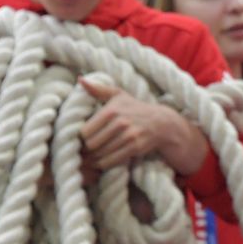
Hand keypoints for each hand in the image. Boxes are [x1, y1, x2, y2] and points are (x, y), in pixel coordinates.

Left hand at [78, 77, 204, 174]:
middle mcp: (120, 122)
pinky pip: (113, 160)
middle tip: (83, 152)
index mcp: (111, 110)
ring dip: (93, 158)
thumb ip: (98, 89)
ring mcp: (129, 136)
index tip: (79, 140)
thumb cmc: (136, 108)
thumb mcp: (118, 95)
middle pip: (92, 144)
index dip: (79, 138)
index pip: (85, 131)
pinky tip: (100, 163)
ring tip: (88, 159)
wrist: (162, 122)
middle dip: (85, 150)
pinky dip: (104, 164)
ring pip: (102, 153)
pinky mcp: (136, 147)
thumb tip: (80, 79)